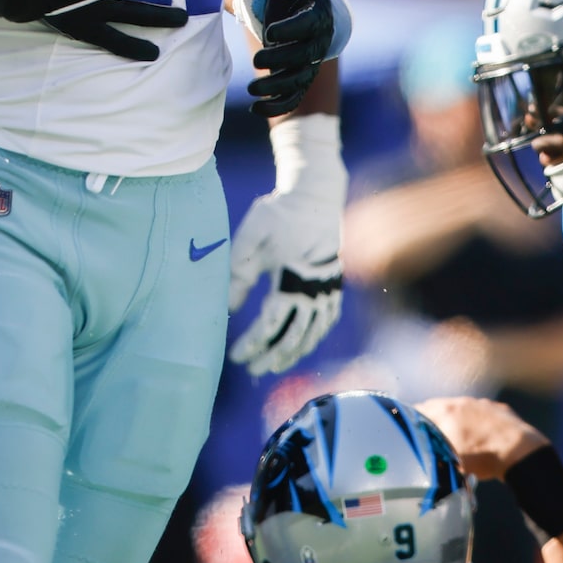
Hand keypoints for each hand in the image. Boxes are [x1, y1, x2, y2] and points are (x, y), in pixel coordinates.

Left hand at [229, 112, 345, 376]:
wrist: (316, 193)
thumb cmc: (279, 214)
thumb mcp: (251, 239)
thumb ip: (238, 275)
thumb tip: (228, 309)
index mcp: (292, 280)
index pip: (270, 325)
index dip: (252, 344)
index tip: (234, 355)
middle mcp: (314, 289)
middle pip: (293, 337)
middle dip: (271, 356)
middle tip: (252, 369)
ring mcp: (328, 288)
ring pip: (313, 333)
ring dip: (292, 353)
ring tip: (274, 365)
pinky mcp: (334, 283)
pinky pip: (326, 320)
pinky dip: (313, 337)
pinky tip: (301, 345)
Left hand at [235, 0, 351, 117]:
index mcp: (319, 13)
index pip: (309, 24)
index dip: (291, 30)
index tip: (268, 32)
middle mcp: (319, 40)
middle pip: (304, 57)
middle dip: (280, 61)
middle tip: (256, 60)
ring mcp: (309, 61)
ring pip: (298, 81)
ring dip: (275, 88)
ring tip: (252, 88)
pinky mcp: (297, 75)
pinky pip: (292, 96)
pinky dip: (276, 106)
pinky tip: (254, 108)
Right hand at [418, 395, 546, 479]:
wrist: (520, 451)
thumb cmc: (483, 457)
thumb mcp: (451, 460)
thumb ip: (435, 453)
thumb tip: (426, 456)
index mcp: (447, 411)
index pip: (420, 410)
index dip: (412, 420)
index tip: (409, 428)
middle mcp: (463, 402)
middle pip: (440, 406)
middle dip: (433, 418)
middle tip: (430, 433)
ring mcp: (482, 404)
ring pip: (462, 409)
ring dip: (456, 419)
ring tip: (457, 437)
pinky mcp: (499, 409)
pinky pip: (481, 413)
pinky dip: (476, 422)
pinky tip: (480, 436)